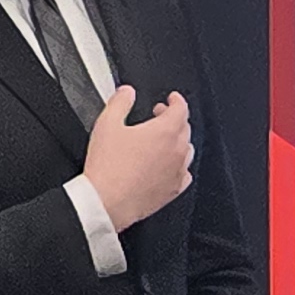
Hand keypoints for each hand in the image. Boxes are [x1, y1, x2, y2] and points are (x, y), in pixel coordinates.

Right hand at [83, 86, 193, 229]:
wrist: (107, 201)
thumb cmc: (108, 166)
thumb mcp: (107, 124)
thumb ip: (120, 102)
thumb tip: (127, 92)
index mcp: (165, 131)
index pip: (181, 109)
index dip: (177, 101)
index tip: (172, 99)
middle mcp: (177, 151)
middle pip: (185, 128)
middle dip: (173, 119)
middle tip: (158, 116)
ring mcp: (177, 172)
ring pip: (187, 150)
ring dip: (177, 141)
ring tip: (161, 140)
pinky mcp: (173, 190)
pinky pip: (185, 174)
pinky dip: (179, 165)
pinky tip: (167, 166)